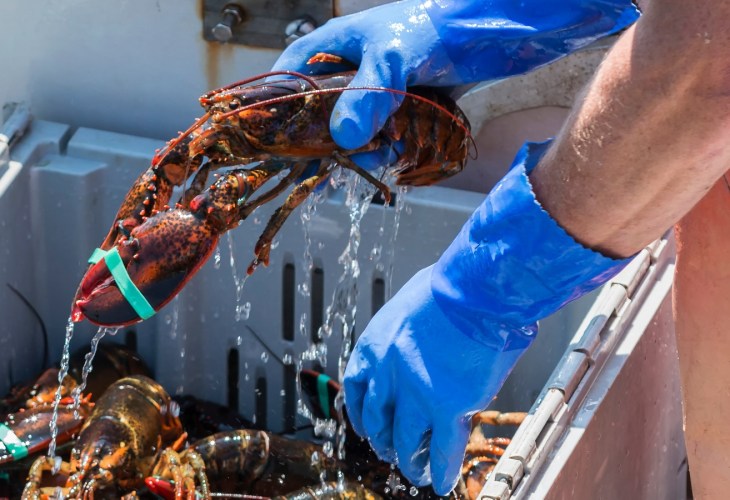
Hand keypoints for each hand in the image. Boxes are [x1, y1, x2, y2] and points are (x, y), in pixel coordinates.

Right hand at [273, 0, 638, 149]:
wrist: (491, 32)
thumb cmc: (434, 29)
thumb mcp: (393, 60)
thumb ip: (367, 97)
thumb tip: (343, 140)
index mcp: (334, 46)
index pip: (290, 77)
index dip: (281, 109)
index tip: (281, 142)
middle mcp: (351, 68)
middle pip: (321, 112)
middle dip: (329, 141)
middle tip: (332, 167)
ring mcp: (379, 89)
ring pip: (355, 129)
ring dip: (364, 150)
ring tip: (380, 157)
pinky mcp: (404, 104)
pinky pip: (385, 133)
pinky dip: (388, 147)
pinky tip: (398, 154)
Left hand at [344, 141, 629, 494]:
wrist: (476, 290)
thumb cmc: (451, 287)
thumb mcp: (412, 301)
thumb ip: (408, 327)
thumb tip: (419, 332)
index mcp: (375, 344)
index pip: (355, 386)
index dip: (359, 411)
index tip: (364, 423)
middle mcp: (386, 373)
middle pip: (376, 418)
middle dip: (382, 438)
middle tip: (388, 449)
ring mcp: (415, 393)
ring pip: (405, 440)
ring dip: (408, 460)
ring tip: (413, 471)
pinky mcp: (446, 407)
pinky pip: (442, 449)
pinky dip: (441, 469)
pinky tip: (442, 482)